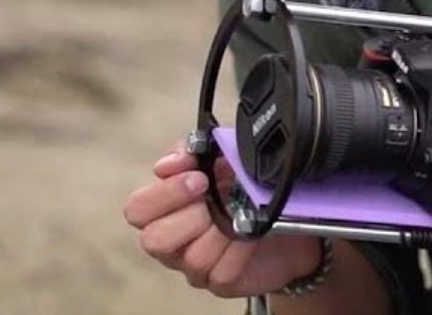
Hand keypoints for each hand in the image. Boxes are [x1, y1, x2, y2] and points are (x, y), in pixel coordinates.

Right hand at [122, 140, 322, 296]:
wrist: (293, 214)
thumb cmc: (247, 184)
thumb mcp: (224, 155)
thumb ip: (194, 150)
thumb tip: (172, 160)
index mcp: (166, 207)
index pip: (138, 208)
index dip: (164, 193)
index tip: (198, 177)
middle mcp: (174, 240)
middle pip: (154, 239)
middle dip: (189, 216)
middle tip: (218, 197)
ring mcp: (195, 265)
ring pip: (192, 258)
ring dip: (222, 232)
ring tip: (242, 215)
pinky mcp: (221, 281)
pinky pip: (222, 272)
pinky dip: (241, 250)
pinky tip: (253, 235)